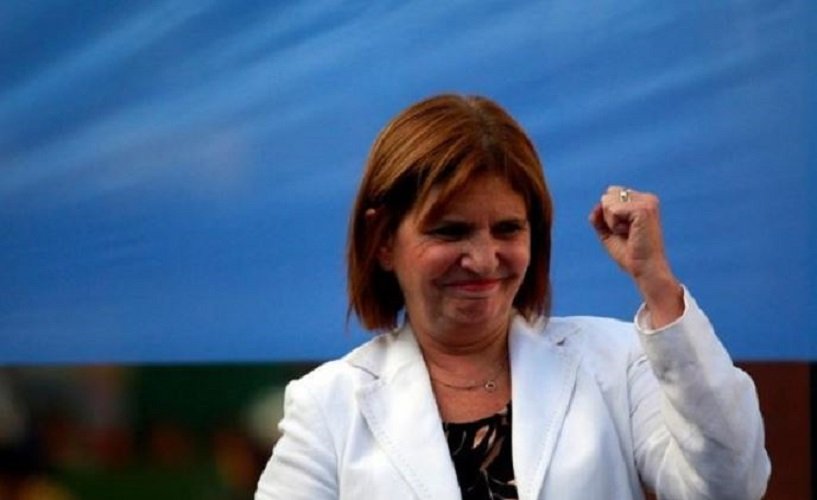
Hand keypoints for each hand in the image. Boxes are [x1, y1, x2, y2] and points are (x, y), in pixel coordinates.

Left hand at [589, 186, 682, 326]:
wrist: (644, 269)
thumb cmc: (630, 254)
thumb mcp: (609, 233)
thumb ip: (600, 218)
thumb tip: (597, 205)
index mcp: (642, 201)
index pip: (611, 193)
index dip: (609, 215)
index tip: (625, 230)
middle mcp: (647, 198)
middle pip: (607, 195)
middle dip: (608, 217)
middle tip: (626, 233)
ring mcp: (646, 202)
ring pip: (608, 202)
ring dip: (611, 222)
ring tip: (628, 233)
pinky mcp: (643, 209)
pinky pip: (612, 210)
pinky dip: (614, 225)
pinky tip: (629, 233)